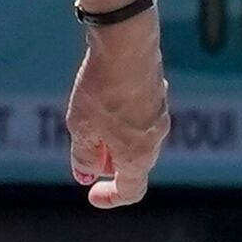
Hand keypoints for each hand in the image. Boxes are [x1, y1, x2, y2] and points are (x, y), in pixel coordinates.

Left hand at [67, 2, 168, 208]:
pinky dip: (121, 117)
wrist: (127, 43)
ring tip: (87, 117)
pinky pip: (139, 115)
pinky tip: (102, 94)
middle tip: (83, 152)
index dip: (111, 198)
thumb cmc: (102, 90)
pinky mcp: (157, 91)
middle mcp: (155, 138)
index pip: (131, 191)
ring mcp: (159, 113)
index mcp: (138, 155)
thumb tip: (86, 174)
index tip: (92, 195)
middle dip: (109, 163)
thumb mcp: (82, 128)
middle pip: (134, 164)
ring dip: (114, 138)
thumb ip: (84, 155)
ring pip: (136, 137)